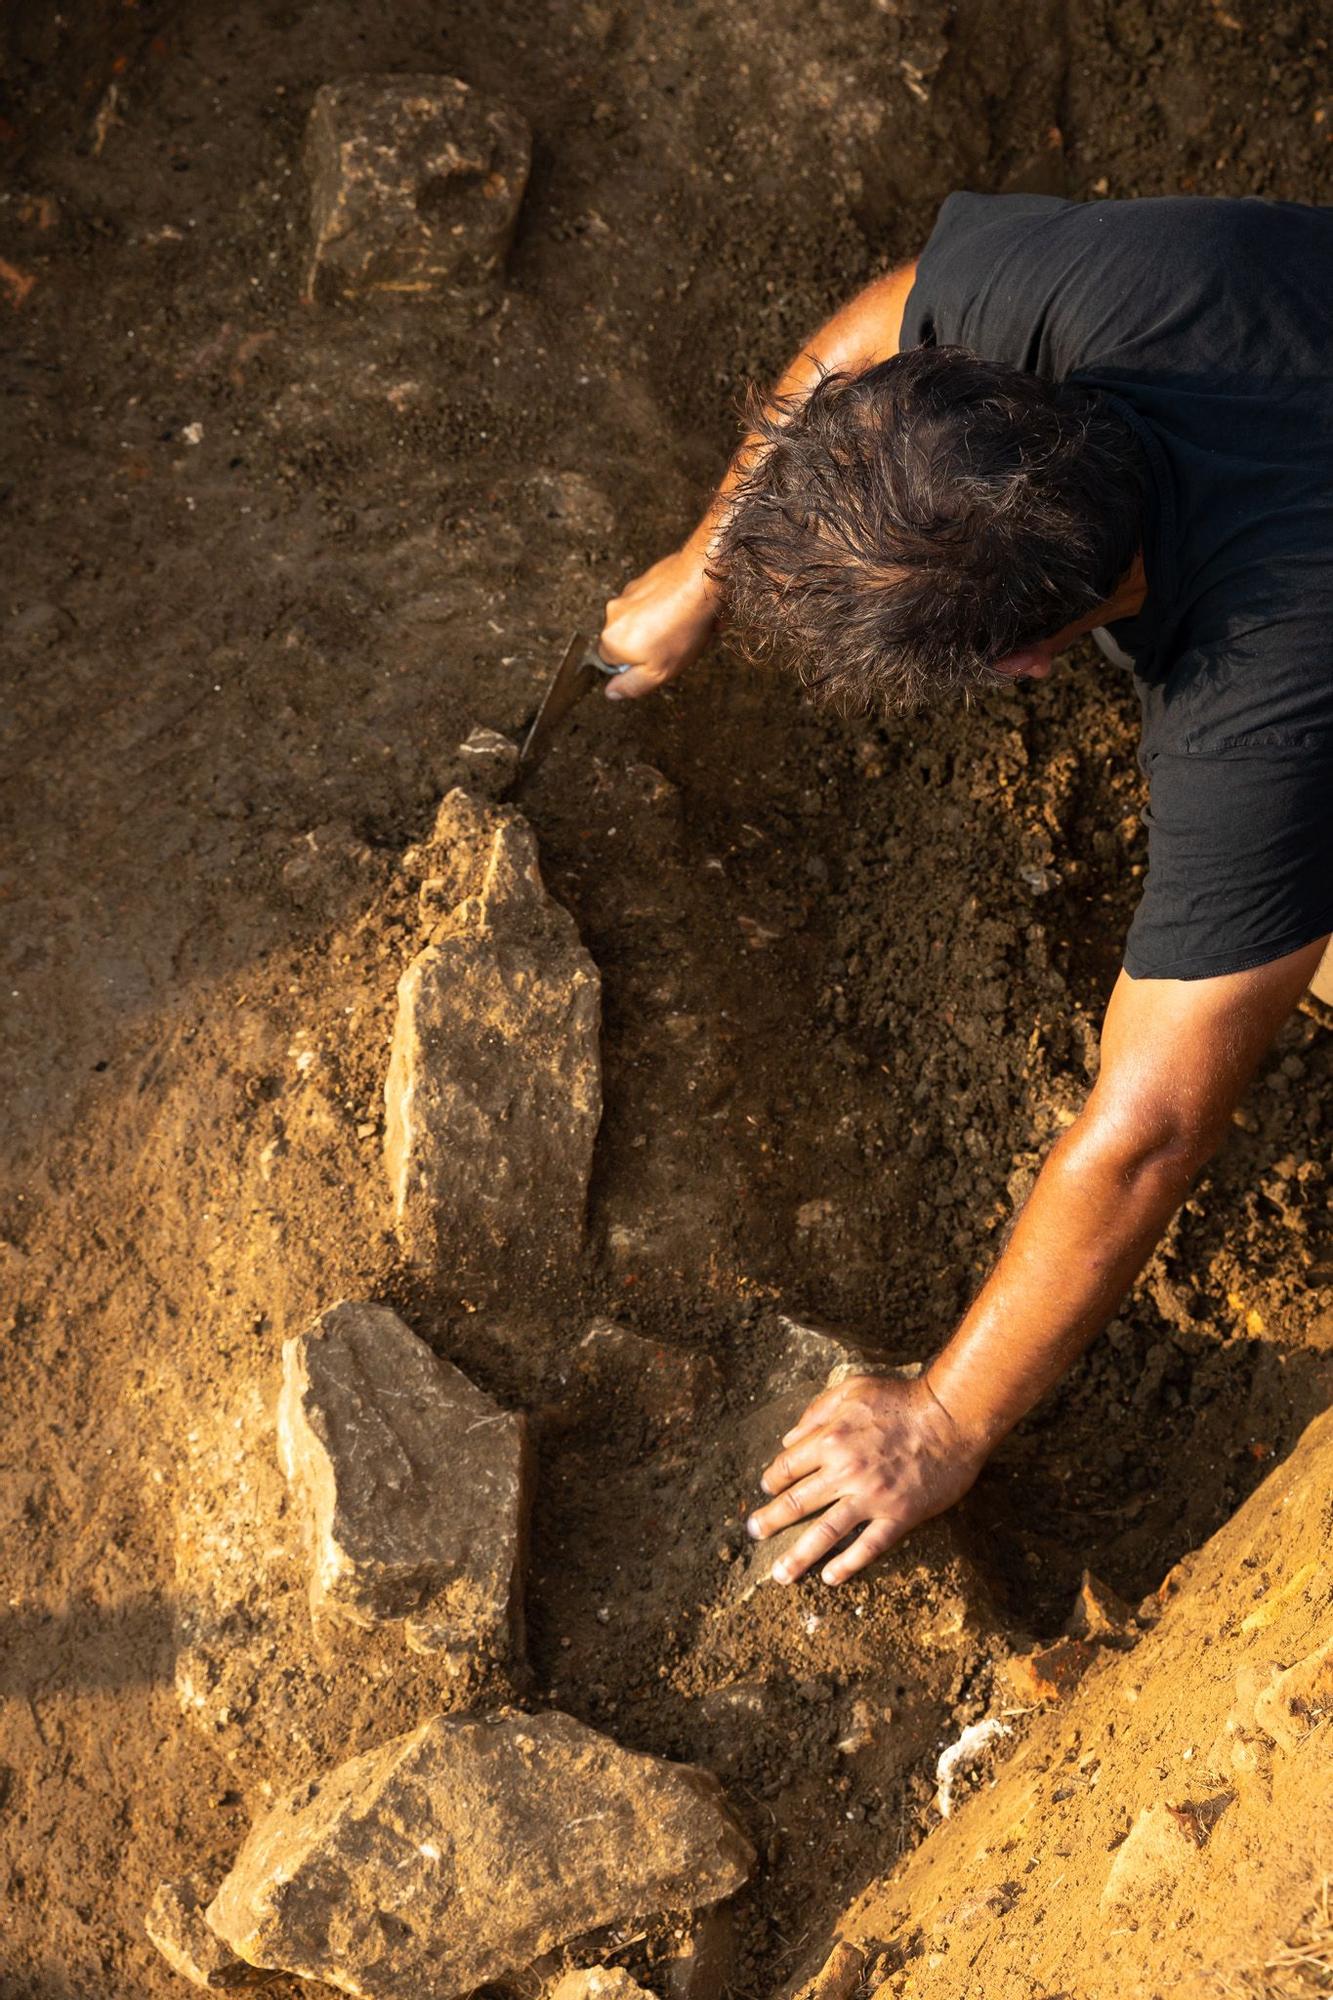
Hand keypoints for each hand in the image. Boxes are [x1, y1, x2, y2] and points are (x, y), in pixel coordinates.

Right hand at [599, 546, 716, 700]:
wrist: (699, 584)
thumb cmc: (681, 629)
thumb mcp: (658, 672)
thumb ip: (632, 685)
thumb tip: (612, 692)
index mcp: (611, 639)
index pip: (612, 661)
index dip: (636, 664)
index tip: (655, 661)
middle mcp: (613, 614)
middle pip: (626, 638)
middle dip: (647, 644)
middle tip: (672, 646)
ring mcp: (629, 593)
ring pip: (641, 619)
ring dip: (659, 625)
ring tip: (683, 627)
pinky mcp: (646, 579)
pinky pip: (653, 601)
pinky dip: (667, 607)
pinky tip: (686, 610)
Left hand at [746, 1373, 986, 1586]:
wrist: (951, 1416)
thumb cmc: (901, 1399)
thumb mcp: (853, 1390)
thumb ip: (817, 1412)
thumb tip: (788, 1439)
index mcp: (831, 1439)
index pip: (788, 1466)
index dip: (772, 1479)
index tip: (767, 1489)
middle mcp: (845, 1471)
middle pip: (796, 1503)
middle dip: (770, 1521)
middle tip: (753, 1534)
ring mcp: (871, 1496)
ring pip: (825, 1532)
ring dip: (798, 1556)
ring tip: (780, 1575)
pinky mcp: (898, 1515)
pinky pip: (868, 1546)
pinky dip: (848, 1564)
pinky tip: (830, 1578)